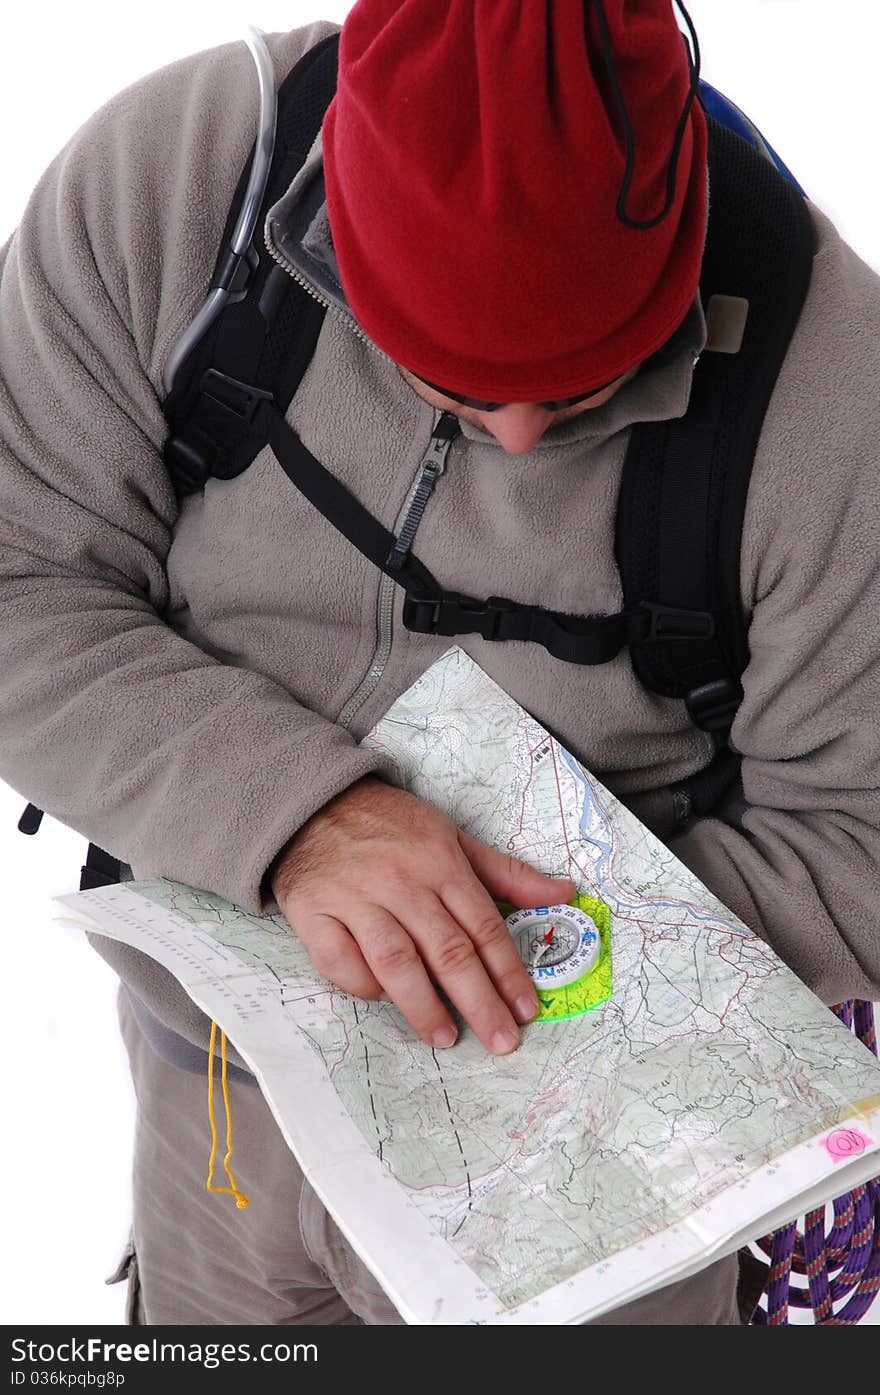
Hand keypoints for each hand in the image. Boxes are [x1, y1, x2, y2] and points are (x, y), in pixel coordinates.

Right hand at [271, 777, 575, 1054]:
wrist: (314, 802)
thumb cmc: (391, 825)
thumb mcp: (453, 836)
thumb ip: (505, 872)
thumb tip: (563, 893)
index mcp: (440, 863)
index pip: (483, 927)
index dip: (508, 971)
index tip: (525, 1009)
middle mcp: (401, 882)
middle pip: (447, 950)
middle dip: (479, 1000)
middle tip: (501, 1040)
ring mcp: (355, 898)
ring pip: (395, 961)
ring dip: (423, 1004)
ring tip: (446, 1037)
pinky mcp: (313, 913)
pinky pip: (338, 960)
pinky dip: (360, 983)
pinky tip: (380, 999)